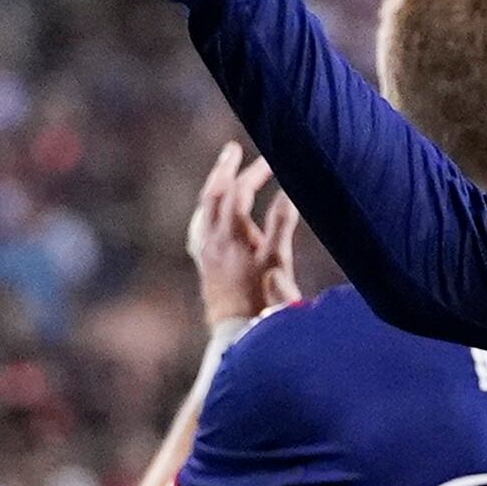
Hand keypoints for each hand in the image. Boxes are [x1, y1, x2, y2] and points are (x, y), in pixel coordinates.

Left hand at [187, 142, 300, 325]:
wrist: (237, 335)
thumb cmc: (262, 301)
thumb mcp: (277, 262)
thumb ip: (280, 225)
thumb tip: (288, 193)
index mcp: (231, 236)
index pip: (238, 193)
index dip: (254, 174)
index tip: (273, 161)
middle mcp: (212, 240)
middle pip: (213, 195)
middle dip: (225, 170)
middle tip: (234, 150)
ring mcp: (206, 253)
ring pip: (203, 211)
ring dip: (213, 188)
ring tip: (221, 174)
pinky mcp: (205, 266)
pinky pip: (198, 230)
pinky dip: (205, 214)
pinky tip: (208, 216)